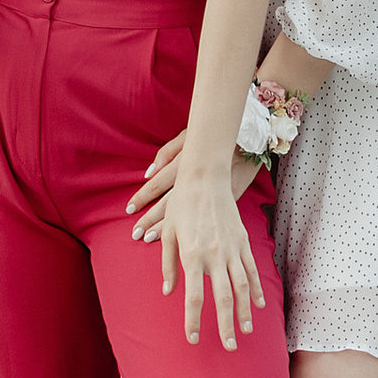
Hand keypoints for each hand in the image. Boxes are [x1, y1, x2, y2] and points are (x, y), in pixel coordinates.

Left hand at [130, 128, 260, 229]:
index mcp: (184, 164)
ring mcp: (212, 192)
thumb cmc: (212, 137)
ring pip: (186, 213)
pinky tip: (184, 239)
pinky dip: (193, 229)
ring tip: (150, 237)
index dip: (142, 197)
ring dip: (167, 228)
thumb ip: (167, 153)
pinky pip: (206, 218)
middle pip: (168, 203)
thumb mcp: (186, 137)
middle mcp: (196, 180)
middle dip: (150, 219)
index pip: (158, 183)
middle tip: (137, 232)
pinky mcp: (227, 200)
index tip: (130, 209)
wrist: (248, 139)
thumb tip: (150, 172)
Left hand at [153, 160, 263, 348]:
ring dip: (244, 312)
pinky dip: (257, 289)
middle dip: (226, 326)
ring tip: (245, 331)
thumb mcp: (168, 234)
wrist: (204, 178)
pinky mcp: (243, 242)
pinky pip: (251, 271)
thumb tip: (168, 292)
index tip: (193, 339)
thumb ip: (168, 266)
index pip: (193, 298)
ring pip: (242, 288)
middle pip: (223, 299)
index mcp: (191, 256)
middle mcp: (214, 256)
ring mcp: (232, 249)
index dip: (193, 321)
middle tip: (229, 347)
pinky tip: (259, 305)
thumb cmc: (181, 205)